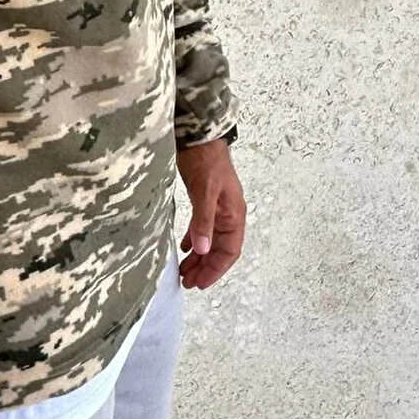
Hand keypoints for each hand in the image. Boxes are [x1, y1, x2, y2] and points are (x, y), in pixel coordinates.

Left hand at [175, 137, 246, 290]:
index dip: (216, 269)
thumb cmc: (206, 160)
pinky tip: (185, 248)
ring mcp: (217, 208)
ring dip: (199, 257)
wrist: (200, 135)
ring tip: (184, 271)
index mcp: (234, 214)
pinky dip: (195, 240)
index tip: (200, 283)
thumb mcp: (204, 192)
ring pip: (210, 240)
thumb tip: (203, 249)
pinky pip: (203, 228)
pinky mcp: (205, 201)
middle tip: (188, 282)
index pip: (229, 251)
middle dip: (205, 267)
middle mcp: (228, 214)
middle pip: (220, 249)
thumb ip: (203, 221)